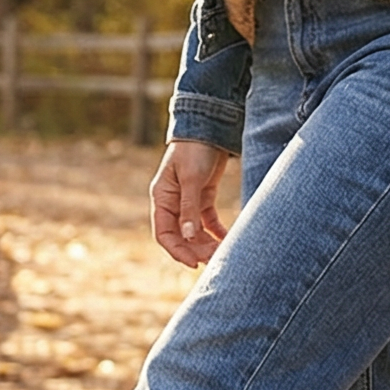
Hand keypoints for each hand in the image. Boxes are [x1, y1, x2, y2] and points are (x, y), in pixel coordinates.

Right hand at [150, 140, 232, 266]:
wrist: (209, 126)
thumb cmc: (194, 149)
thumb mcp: (191, 179)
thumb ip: (189, 208)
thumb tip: (189, 237)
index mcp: (162, 197)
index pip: (164, 233)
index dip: (177, 251)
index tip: (194, 263)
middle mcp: (173, 202)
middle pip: (181, 235)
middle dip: (196, 250)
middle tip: (215, 259)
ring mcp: (188, 200)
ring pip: (195, 231)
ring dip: (207, 244)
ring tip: (223, 253)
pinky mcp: (204, 196)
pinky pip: (208, 221)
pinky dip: (217, 232)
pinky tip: (228, 240)